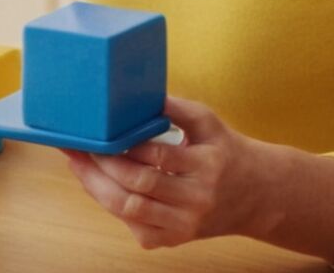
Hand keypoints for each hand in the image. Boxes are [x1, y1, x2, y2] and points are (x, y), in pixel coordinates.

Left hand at [64, 98, 267, 248]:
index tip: (99, 130)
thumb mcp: (206, 121)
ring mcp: (186, 226)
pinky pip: (135, 227)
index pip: (158, 156)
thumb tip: (132, 93)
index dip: (124, 144)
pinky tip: (98, 185)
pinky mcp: (175, 240)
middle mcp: (197, 200)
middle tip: (78, 146)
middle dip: (102, 165)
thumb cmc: (224, 150)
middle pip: (139, 185)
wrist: (255, 195)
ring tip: (77, 164)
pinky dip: (113, 207)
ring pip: (131, 210)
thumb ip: (173, 107)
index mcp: (207, 165)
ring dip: (98, 187)